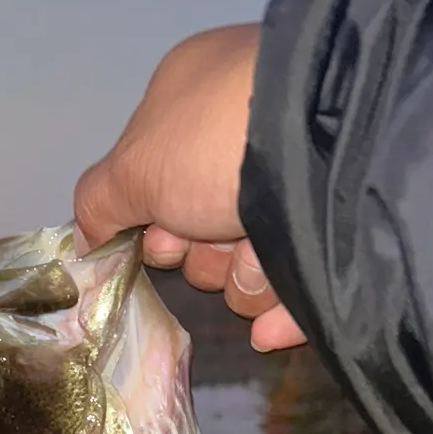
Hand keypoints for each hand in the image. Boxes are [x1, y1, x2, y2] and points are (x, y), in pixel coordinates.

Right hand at [72, 24, 306, 351]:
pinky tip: (271, 328)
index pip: (160, 183)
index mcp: (200, 105)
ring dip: (245, 276)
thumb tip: (86, 232)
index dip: (153, 221)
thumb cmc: (217, 139)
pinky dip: (282, 308)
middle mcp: (252, 139)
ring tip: (260, 255)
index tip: (162, 232)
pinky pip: (305, 282)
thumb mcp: (134, 167)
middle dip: (203, 254)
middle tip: (211, 238)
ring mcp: (304, 181)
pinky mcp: (346, 226)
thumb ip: (98, 201)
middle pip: (204, 231)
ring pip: (253, 261)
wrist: (334, 139)